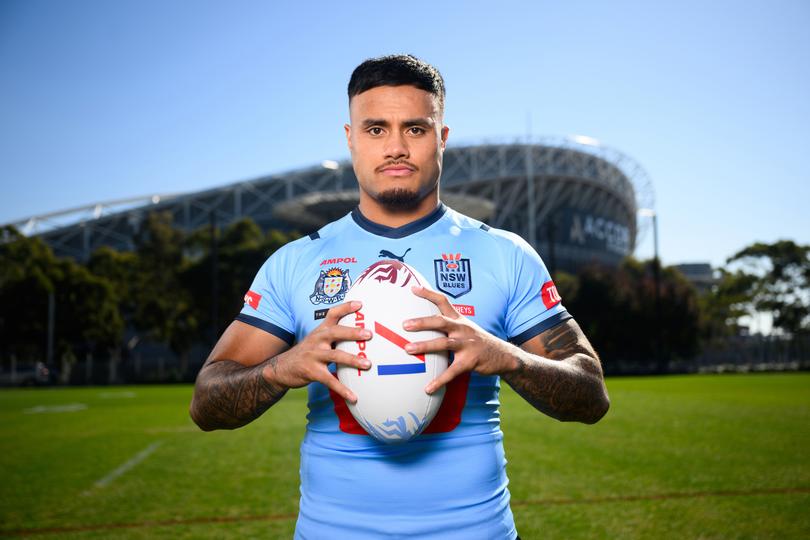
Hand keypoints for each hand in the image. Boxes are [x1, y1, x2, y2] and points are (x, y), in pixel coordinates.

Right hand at [263, 301, 371, 402]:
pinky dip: (343, 389)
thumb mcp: (317, 338)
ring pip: (335, 356)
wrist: (282, 368)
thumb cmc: (307, 352)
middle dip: (352, 332)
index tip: (360, 303)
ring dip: (352, 360)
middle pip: (335, 332)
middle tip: (369, 334)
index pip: (332, 314)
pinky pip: (330, 381)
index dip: (345, 307)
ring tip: (367, 364)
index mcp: (320, 330)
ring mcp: (313, 356)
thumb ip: (334, 334)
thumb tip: (361, 332)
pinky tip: (354, 397)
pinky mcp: (311, 372)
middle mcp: (317, 340)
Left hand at [403, 286, 518, 393]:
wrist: (503, 355)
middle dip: (422, 322)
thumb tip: (423, 323)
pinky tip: (428, 388)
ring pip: (444, 343)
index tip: (413, 288)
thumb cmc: (477, 341)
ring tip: (408, 349)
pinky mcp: (470, 362)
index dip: (428, 293)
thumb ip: (447, 324)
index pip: (443, 301)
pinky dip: (439, 380)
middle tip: (405, 324)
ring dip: (425, 346)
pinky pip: (452, 371)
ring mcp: (467, 345)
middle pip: (440, 321)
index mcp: (459, 319)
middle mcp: (462, 329)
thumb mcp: (464, 327)